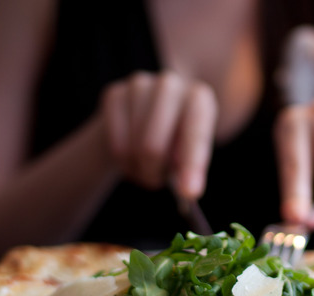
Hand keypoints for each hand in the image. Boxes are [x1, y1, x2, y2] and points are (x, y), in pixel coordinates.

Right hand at [101, 71, 217, 199]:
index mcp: (199, 98)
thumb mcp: (188, 155)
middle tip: (155, 181)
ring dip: (137, 168)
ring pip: (133, 147)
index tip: (189, 193)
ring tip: (144, 163)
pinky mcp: (114, 93)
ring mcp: (140, 84)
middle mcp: (171, 84)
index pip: (196, 133)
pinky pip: (114, 142)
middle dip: (152, 173)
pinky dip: (120, 158)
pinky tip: (128, 152)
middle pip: (153, 146)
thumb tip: (188, 193)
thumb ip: (190, 169)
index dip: (192, 165)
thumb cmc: (173, 144)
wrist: (141, 121)